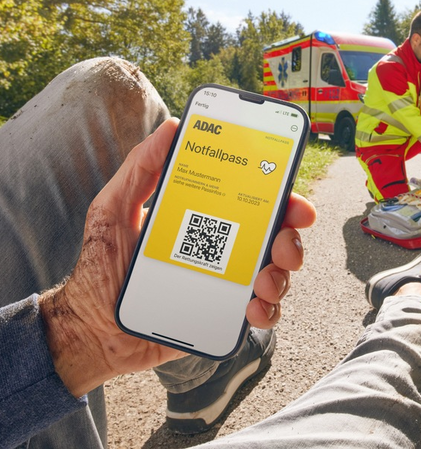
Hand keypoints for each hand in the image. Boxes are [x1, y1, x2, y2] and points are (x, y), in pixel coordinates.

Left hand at [40, 118, 315, 397]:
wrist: (90, 331)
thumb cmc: (101, 268)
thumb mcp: (113, 210)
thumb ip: (139, 168)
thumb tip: (171, 127)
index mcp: (207, 218)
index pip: (254, 201)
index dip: (282, 196)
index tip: (291, 197)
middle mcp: (225, 248)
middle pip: (277, 236)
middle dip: (292, 237)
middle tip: (282, 243)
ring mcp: (229, 283)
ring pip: (278, 273)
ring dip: (282, 275)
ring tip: (262, 280)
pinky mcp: (225, 316)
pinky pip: (263, 312)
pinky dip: (268, 310)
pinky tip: (252, 308)